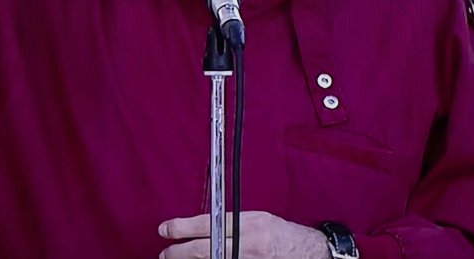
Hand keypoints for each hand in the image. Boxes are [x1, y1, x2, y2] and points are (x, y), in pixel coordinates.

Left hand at [159, 211, 329, 258]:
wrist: (308, 252)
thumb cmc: (280, 233)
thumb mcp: (256, 219)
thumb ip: (230, 223)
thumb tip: (201, 228)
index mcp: (249, 224)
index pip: (209, 224)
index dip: (183, 228)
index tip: (165, 229)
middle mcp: (248, 244)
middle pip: (206, 250)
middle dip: (180, 253)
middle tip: (165, 254)